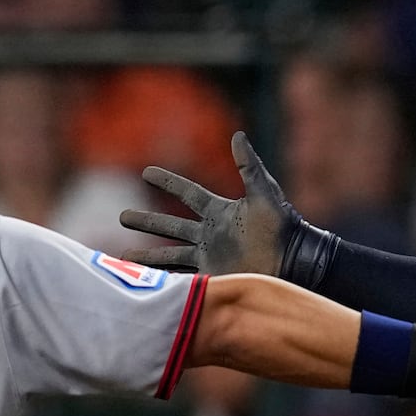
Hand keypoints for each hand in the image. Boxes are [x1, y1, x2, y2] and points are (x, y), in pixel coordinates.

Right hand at [120, 132, 311, 277]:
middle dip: (146, 220)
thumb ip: (249, 167)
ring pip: (170, 253)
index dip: (167, 182)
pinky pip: (181, 276)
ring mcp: (209, 256)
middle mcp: (210, 233)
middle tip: (121, 217)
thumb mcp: (264, 194)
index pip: (187, 193)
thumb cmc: (283, 227)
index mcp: (220, 211)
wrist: (294, 261)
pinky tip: (144, 279)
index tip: (146, 172)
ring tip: (123, 255)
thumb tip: (237, 135)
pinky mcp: (212, 277)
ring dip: (147, 254)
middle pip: (170, 225)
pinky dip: (163, 277)